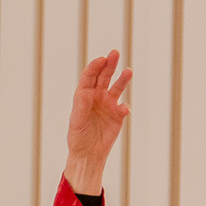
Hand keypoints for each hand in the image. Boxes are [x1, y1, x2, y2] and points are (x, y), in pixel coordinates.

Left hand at [64, 50, 131, 195]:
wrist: (88, 153)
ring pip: (117, 88)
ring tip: (128, 71)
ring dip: (122, 80)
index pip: (89, 77)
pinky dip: (125, 107)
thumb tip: (85, 92)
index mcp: (84, 95)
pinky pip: (124, 107)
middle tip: (115, 52)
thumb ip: (80, 106)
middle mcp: (97, 97)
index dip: (95, 67)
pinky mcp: (118, 116)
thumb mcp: (76, 122)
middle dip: (109, 64)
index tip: (101, 59)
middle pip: (104, 77)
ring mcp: (109, 105)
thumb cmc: (78, 137)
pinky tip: (123, 108)